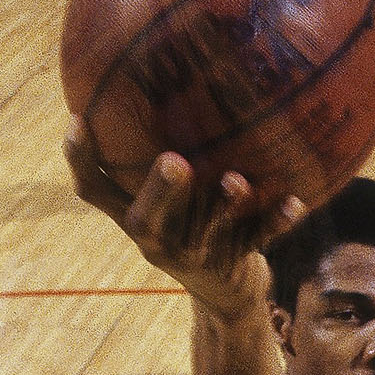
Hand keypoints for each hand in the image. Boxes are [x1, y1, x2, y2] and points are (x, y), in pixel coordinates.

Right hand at [64, 123, 303, 317]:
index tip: (78, 120)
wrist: (227, 293)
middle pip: (146, 221)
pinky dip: (276, 221)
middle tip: (174, 160)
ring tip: (236, 182)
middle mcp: (157, 240)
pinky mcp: (231, 265)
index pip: (96, 191)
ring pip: (206, 233)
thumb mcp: (174, 201)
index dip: (82, 161)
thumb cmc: (196, 227)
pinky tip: (295, 202)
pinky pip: (256, 240)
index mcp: (137, 217)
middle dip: (159, 191)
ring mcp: (195, 257)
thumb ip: (164, 158)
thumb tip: (171, 80)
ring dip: (223, 207)